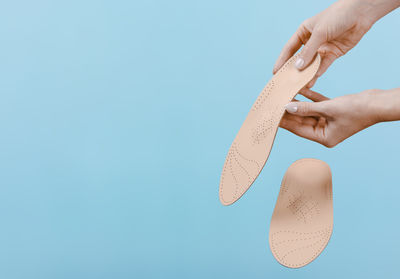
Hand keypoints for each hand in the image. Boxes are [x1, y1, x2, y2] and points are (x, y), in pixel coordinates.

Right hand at [273, 0, 399, 87]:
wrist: (361, 12)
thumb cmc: (338, 15)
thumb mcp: (320, 33)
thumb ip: (308, 52)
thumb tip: (297, 67)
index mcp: (304, 32)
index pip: (289, 49)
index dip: (282, 61)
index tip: (276, 73)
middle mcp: (311, 41)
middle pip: (299, 59)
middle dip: (293, 71)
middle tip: (285, 83)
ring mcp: (322, 48)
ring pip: (311, 64)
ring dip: (306, 75)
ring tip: (299, 86)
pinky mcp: (333, 53)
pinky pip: (323, 66)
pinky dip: (318, 73)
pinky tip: (312, 82)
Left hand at [280, 88, 385, 147]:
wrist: (379, 102)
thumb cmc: (358, 110)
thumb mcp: (328, 109)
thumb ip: (307, 108)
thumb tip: (287, 108)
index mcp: (325, 138)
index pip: (299, 129)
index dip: (285, 121)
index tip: (272, 116)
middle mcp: (325, 132)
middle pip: (302, 121)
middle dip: (289, 112)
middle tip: (274, 104)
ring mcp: (329, 122)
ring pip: (309, 111)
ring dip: (298, 103)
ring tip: (283, 96)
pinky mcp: (333, 111)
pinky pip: (317, 104)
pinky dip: (310, 97)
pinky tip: (300, 90)